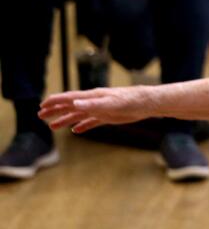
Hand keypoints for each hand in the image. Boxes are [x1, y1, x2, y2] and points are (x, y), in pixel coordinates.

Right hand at [39, 87, 155, 133]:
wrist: (147, 104)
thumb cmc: (131, 101)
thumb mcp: (111, 103)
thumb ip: (93, 104)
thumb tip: (75, 102)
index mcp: (92, 97)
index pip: (69, 98)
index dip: (55, 101)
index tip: (42, 105)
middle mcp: (94, 102)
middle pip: (70, 106)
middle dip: (55, 110)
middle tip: (40, 116)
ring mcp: (101, 109)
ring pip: (79, 115)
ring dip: (65, 120)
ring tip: (53, 126)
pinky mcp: (109, 117)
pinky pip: (92, 122)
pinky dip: (82, 125)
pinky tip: (76, 131)